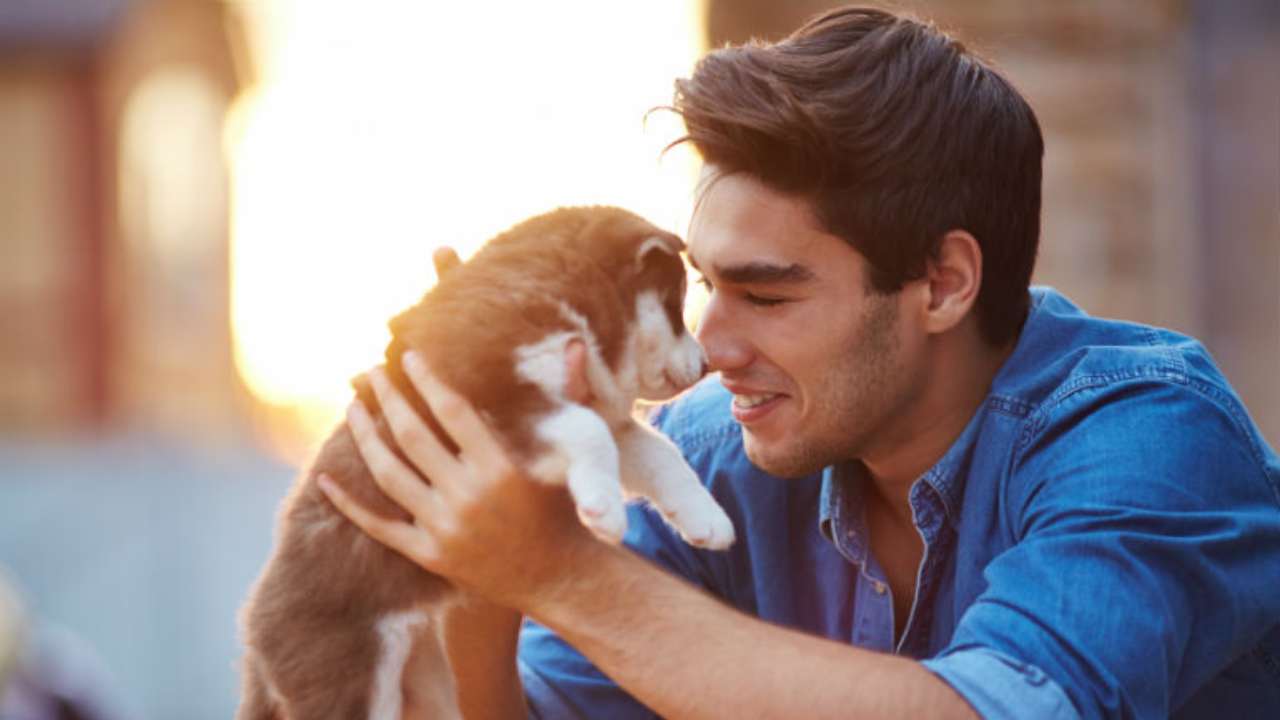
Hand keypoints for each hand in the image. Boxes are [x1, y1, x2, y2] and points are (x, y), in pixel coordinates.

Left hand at [320, 335, 598, 610]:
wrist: (560, 578)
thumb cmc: (564, 510)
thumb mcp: (575, 452)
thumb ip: (572, 395)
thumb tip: (575, 345)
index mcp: (500, 467)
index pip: (452, 410)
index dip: (427, 379)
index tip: (408, 356)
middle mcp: (467, 496)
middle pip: (412, 436)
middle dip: (387, 397)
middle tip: (370, 372)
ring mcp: (445, 528)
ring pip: (389, 475)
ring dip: (365, 437)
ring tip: (353, 408)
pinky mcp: (429, 556)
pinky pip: (378, 527)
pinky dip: (348, 504)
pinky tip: (324, 479)